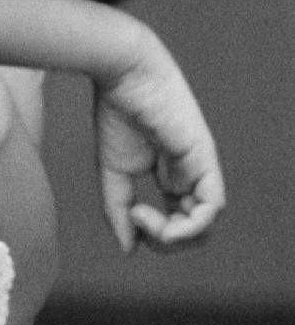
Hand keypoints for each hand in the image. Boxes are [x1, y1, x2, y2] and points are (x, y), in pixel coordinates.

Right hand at [92, 32, 223, 251]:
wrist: (123, 75)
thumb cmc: (117, 113)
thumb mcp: (112, 171)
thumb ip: (118, 209)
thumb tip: (129, 249)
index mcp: (172, 176)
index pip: (177, 221)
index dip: (156, 234)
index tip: (129, 217)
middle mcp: (192, 176)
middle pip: (196, 229)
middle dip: (167, 241)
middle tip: (137, 222)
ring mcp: (201, 168)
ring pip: (207, 223)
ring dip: (175, 236)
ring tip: (145, 219)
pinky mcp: (205, 160)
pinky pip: (212, 206)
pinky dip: (190, 224)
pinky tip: (159, 216)